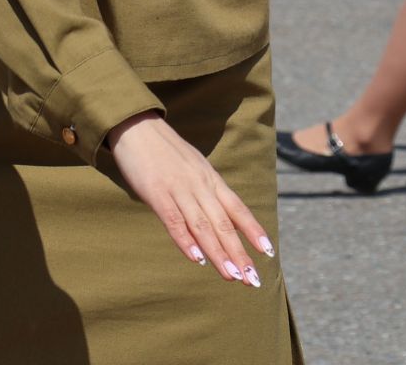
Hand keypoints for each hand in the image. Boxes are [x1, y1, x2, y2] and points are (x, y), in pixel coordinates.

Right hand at [107, 111, 271, 285]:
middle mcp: (200, 185)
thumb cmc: (166, 151)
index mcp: (210, 179)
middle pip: (224, 223)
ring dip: (218, 253)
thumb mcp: (194, 167)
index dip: (253, 230)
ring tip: (232, 276)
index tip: (268, 252)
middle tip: (252, 279)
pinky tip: (197, 259)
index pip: (237, 208)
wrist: (137, 127)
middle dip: (239, 253)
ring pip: (203, 226)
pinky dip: (186, 241)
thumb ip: (205, 191)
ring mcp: (179, 189)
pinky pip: (174, 220)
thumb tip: (218, 217)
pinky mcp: (157, 193)